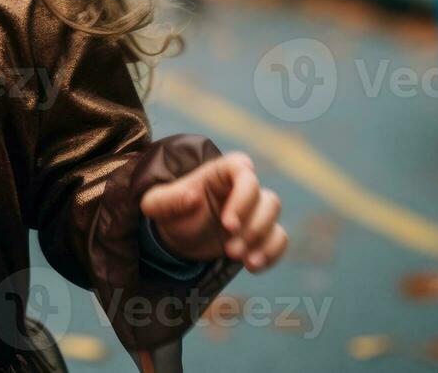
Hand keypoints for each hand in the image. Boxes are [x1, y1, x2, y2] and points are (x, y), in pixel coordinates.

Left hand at [138, 151, 285, 273]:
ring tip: (237, 258)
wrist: (179, 239)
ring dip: (261, 241)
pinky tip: (252, 266)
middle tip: (230, 250)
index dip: (244, 197)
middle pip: (267, 199)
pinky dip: (271, 253)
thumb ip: (168, 199)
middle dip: (252, 228)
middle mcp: (243, 187)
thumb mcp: (157, 205)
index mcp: (220, 172)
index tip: (228, 224)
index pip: (245, 171)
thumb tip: (192, 196)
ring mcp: (255, 209)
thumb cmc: (171, 214)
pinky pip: (280, 238)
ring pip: (274, 217)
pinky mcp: (262, 231)